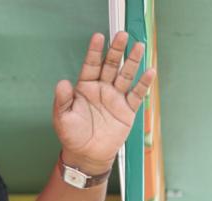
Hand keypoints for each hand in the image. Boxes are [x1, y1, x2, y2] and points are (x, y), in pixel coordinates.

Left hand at [53, 32, 154, 174]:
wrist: (86, 155)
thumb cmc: (71, 135)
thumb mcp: (62, 118)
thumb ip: (62, 100)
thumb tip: (61, 83)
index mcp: (85, 88)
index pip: (90, 65)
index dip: (94, 52)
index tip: (98, 37)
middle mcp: (101, 89)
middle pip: (110, 65)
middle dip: (116, 50)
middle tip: (122, 35)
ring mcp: (115, 98)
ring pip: (125, 75)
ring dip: (132, 61)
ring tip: (139, 46)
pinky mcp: (127, 109)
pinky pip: (137, 94)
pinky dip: (143, 84)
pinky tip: (149, 72)